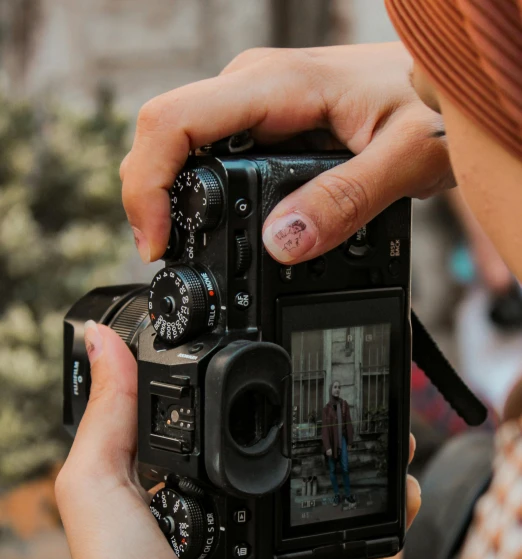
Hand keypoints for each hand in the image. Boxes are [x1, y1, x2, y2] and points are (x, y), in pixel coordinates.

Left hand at [55, 326, 420, 558]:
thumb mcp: (101, 485)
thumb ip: (111, 413)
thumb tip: (103, 341)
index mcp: (210, 501)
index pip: (263, 452)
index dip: (298, 425)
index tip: (328, 397)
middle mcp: (249, 534)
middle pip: (315, 487)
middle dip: (354, 460)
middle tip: (380, 439)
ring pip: (346, 530)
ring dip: (380, 508)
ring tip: (397, 490)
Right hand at [120, 42, 451, 263]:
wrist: (441, 85)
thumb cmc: (432, 106)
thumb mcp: (406, 157)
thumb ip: (347, 200)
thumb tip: (282, 243)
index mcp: (277, 86)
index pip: (172, 122)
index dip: (149, 187)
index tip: (158, 244)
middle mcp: (253, 88)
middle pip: (163, 138)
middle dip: (154, 201)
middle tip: (171, 260)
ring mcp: (254, 105)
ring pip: (182, 150)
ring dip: (175, 201)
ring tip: (191, 253)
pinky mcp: (262, 125)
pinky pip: (210, 157)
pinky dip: (201, 198)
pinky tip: (216, 231)